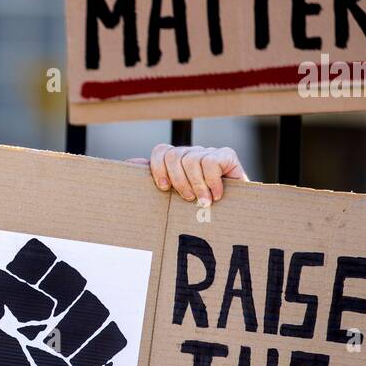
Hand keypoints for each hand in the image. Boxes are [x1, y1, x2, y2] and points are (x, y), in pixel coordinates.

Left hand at [126, 144, 247, 204]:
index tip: (163, 187)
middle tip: (187, 199)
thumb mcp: (174, 197)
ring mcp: (209, 153)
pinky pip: (211, 162)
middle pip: (174, 155)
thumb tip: (129, 163)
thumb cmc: (200, 210)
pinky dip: (212, 181)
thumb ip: (155, 179)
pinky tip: (216, 195)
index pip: (161, 151)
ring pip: (191, 159)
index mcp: (177, 161)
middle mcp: (192, 153)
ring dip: (196, 184)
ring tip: (203, 202)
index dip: (158, 167)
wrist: (236, 214)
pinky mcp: (227, 155)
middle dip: (178, 180)